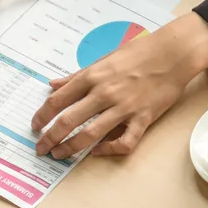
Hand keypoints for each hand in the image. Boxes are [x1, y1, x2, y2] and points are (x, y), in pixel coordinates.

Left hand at [32, 13, 207, 157]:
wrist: (173, 53)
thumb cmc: (139, 52)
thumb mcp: (103, 59)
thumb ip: (77, 75)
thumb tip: (52, 85)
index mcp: (92, 76)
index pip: (58, 100)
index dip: (42, 116)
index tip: (35, 127)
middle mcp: (104, 92)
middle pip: (68, 121)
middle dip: (50, 138)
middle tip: (41, 148)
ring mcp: (124, 107)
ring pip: (90, 134)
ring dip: (70, 148)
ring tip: (59, 155)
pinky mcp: (143, 118)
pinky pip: (124, 142)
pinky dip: (108, 150)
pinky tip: (98, 152)